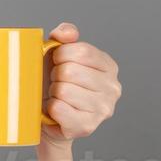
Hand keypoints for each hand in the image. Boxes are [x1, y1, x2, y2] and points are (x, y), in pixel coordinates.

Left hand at [41, 22, 121, 148]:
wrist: (48, 119)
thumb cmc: (54, 84)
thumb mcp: (59, 54)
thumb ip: (64, 36)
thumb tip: (66, 33)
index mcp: (108, 66)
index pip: (82, 51)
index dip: (61, 55)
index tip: (57, 63)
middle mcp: (113, 87)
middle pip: (71, 71)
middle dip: (55, 76)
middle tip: (57, 84)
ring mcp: (103, 108)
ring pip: (63, 90)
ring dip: (53, 93)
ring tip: (57, 97)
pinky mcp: (88, 126)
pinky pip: (58, 109)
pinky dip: (50, 108)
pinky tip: (56, 110)